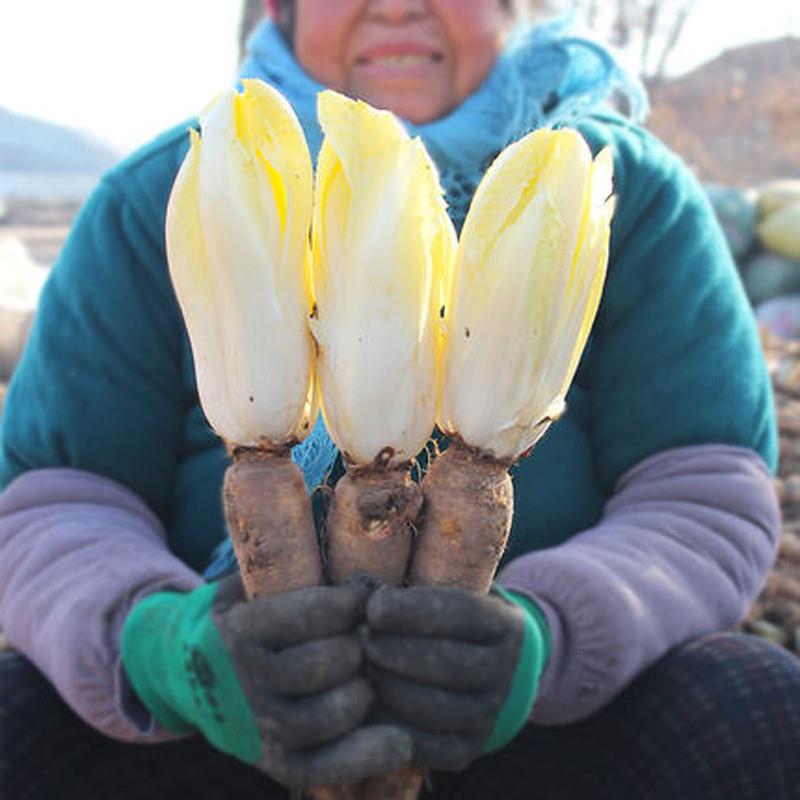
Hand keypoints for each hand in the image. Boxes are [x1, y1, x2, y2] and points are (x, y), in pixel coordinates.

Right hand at [121, 574, 411, 788]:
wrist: (186, 670)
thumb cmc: (237, 613)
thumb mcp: (248, 580)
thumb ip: (284, 557)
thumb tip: (335, 507)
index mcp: (239, 628)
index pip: (308, 613)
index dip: (351, 601)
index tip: (367, 592)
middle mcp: (245, 679)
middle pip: (324, 664)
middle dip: (359, 646)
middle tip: (370, 635)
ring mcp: (257, 723)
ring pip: (324, 717)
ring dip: (362, 694)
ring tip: (369, 676)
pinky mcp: (272, 758)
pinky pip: (319, 767)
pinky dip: (362, 759)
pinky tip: (399, 740)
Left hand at [364, 585, 549, 771]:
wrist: (491, 669)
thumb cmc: (449, 620)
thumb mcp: (448, 594)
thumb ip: (415, 589)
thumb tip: (362, 587)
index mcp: (505, 625)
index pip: (461, 613)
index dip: (413, 610)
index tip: (372, 606)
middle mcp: (507, 672)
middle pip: (448, 663)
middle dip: (395, 650)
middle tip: (359, 639)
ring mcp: (490, 715)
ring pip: (436, 708)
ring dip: (389, 687)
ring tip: (359, 669)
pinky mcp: (469, 749)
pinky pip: (427, 746)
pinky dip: (391, 727)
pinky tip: (366, 704)